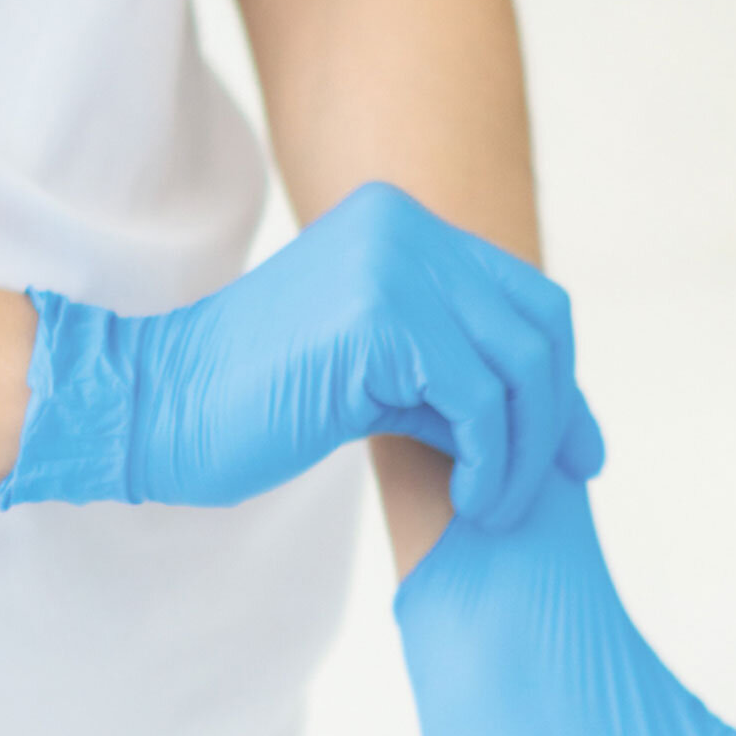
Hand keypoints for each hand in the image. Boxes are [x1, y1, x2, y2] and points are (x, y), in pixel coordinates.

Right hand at [0, 182, 602, 526]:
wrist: (159, 411)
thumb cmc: (256, 408)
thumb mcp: (373, 377)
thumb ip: (448, 373)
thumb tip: (543, 415)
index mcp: (399, 227)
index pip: (524, 297)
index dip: (561, 379)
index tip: (576, 453)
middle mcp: (403, 227)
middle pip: (539, 323)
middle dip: (557, 416)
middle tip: (552, 486)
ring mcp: (392, 264)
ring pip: (521, 363)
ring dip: (527, 450)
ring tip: (496, 509)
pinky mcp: (378, 319)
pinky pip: (479, 399)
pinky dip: (493, 460)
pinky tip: (471, 501)